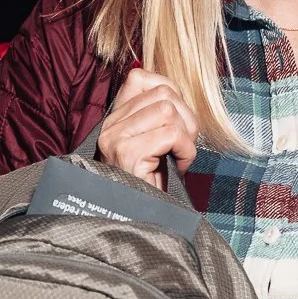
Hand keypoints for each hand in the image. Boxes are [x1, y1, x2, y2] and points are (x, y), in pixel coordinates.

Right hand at [96, 67, 198, 184]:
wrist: (138, 220)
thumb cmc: (150, 187)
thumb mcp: (152, 146)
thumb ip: (156, 118)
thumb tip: (177, 93)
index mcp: (113, 120)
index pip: (140, 78)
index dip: (170, 92)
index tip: (178, 120)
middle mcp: (110, 126)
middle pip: (163, 93)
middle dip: (186, 118)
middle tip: (183, 145)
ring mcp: (116, 139)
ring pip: (169, 110)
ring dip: (186, 135)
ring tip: (179, 156)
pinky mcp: (128, 153)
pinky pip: (172, 133)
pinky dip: (186, 150)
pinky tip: (178, 166)